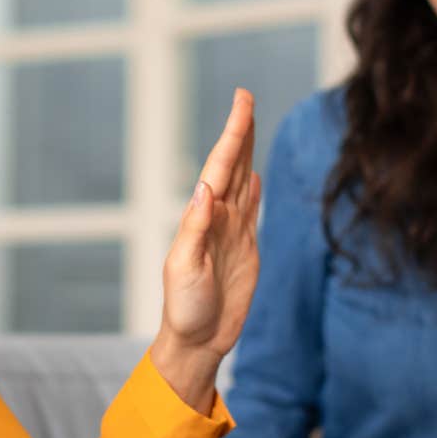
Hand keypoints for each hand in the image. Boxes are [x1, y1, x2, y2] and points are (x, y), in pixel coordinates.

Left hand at [151, 88, 260, 407]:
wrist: (197, 341)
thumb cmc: (184, 308)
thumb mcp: (185, 268)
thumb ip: (196, 228)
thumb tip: (207, 189)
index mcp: (200, 218)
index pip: (220, 166)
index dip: (233, 133)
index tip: (241, 101)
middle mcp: (216, 219)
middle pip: (232, 165)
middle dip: (240, 131)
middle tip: (245, 97)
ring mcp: (232, 233)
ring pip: (242, 182)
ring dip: (247, 152)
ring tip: (250, 124)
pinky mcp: (245, 250)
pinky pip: (251, 211)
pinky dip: (252, 189)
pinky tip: (252, 174)